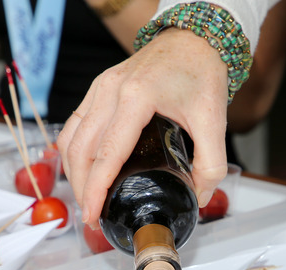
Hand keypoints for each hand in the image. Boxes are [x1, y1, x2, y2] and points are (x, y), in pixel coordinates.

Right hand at [58, 28, 228, 229]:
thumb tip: (200, 196)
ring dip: (73, 171)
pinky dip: (73, 151)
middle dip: (81, 187)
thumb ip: (211, 162)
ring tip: (86, 197)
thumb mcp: (213, 118)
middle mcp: (110, 90)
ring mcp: (100, 87)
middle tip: (91, 215)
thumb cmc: (200, 70)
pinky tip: (82, 169)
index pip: (107, 152)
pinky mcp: (98, 88)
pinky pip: (75, 124)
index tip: (92, 213)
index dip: (96, 188)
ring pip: (71, 137)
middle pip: (81, 149)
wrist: (193, 38)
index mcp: (136, 97)